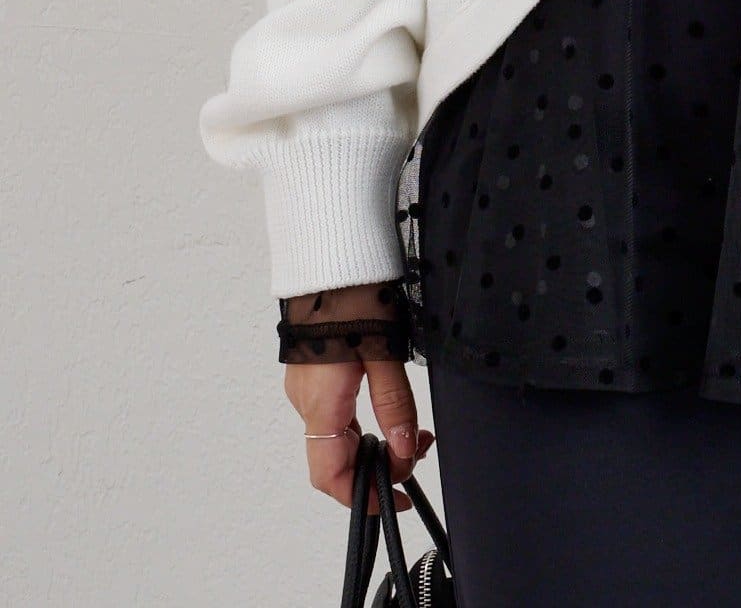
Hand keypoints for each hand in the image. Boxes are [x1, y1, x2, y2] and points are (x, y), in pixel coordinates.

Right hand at [283, 282, 434, 511]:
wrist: (331, 258)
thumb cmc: (354, 298)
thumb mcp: (385, 353)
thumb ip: (395, 405)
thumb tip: (403, 451)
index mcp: (321, 404)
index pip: (332, 476)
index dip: (362, 498)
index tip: (395, 500)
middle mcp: (306, 401)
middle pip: (336, 459)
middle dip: (379, 466)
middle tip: (417, 452)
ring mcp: (306, 386)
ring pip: (338, 437)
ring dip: (374, 443)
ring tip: (413, 431)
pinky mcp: (312, 371)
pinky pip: (334, 414)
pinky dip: (362, 422)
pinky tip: (387, 407)